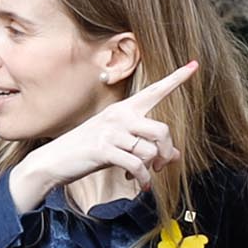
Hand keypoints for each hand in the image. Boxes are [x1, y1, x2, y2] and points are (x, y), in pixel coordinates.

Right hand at [9, 60, 195, 214]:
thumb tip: (176, 155)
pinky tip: (138, 183)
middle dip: (166, 152)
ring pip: (150, 150)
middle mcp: (119, 116)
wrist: (53, 161)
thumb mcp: (117, 144)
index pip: (154, 91)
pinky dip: (142, 178)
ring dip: (151, 168)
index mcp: (123, 109)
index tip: (195, 64)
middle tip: (161, 166)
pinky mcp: (104, 149)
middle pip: (162, 130)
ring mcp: (111, 132)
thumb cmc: (86, 151)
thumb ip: (145, 145)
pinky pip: (137, 164)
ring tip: (143, 175)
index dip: (177, 78)